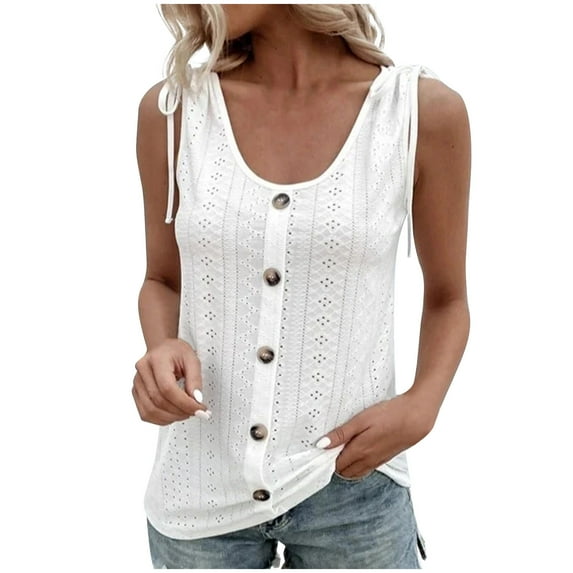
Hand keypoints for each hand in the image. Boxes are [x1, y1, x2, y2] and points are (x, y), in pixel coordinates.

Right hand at [132, 338, 210, 424]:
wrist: (162, 348)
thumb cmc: (176, 352)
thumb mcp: (192, 359)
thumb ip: (195, 379)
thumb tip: (197, 400)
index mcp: (156, 360)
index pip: (167, 388)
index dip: (184, 403)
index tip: (199, 408)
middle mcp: (142, 371)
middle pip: (159, 401)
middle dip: (180, 411)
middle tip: (196, 412)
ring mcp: (137, 383)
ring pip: (150, 410)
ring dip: (171, 417)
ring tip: (186, 413)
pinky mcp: (136, 393)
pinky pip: (145, 413)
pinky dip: (161, 419)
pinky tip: (174, 414)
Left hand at [316, 392, 435, 477]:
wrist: (416, 417)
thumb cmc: (389, 414)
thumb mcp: (361, 420)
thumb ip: (341, 433)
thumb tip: (322, 445)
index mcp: (360, 451)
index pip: (337, 465)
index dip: (327, 458)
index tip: (323, 447)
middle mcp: (368, 461)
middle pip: (345, 472)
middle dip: (336, 463)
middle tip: (331, 447)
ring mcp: (378, 461)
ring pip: (357, 472)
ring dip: (347, 465)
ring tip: (343, 448)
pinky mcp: (386, 458)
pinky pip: (367, 468)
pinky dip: (358, 464)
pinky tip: (358, 450)